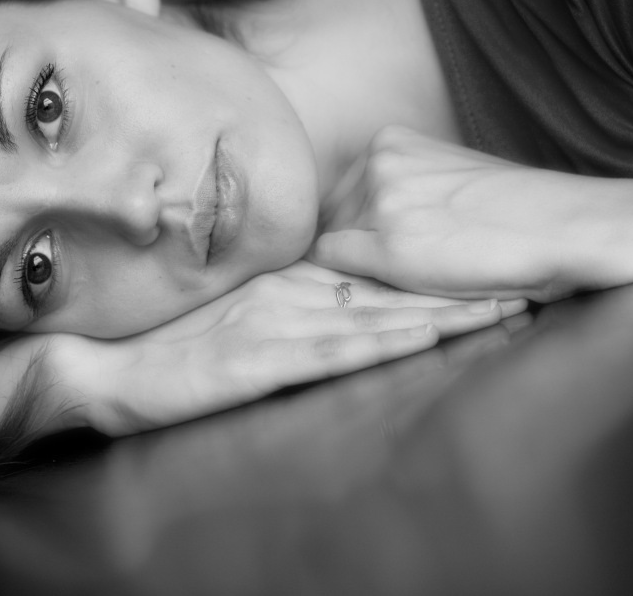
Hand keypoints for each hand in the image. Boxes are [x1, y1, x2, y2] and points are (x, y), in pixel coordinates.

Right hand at [65, 260, 525, 435]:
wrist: (107, 370)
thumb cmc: (170, 348)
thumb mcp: (241, 318)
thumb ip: (289, 303)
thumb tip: (343, 294)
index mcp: (288, 283)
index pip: (374, 273)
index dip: (434, 269)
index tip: (490, 262)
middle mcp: (291, 296)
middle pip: (391, 289)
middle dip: (459, 286)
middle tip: (525, 276)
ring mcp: (278, 325)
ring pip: (377, 314)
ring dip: (443, 310)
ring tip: (504, 305)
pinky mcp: (262, 360)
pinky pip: (335, 348)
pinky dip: (385, 339)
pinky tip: (427, 333)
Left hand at [310, 126, 632, 302]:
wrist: (573, 227)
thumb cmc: (516, 213)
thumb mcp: (446, 179)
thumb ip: (397, 187)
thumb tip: (354, 217)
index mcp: (390, 142)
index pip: (335, 193)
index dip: (350, 227)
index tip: (375, 249)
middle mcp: (377, 163)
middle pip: (327, 218)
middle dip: (350, 246)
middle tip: (397, 269)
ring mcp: (381, 202)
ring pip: (330, 243)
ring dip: (355, 266)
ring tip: (411, 276)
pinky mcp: (390, 246)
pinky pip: (333, 265)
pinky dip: (349, 282)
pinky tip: (392, 287)